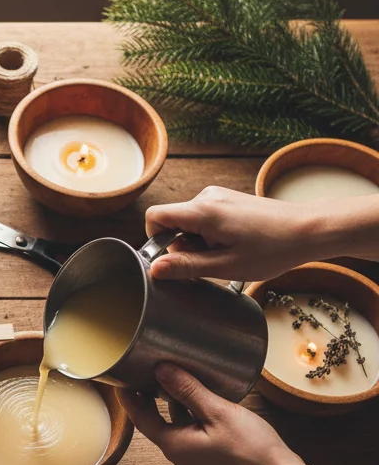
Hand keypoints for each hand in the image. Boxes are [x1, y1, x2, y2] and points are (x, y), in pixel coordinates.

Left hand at [117, 363, 303, 464]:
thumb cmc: (253, 450)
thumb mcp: (218, 412)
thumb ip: (188, 391)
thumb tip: (161, 370)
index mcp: (174, 446)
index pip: (139, 417)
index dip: (128, 396)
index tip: (121, 377)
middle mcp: (179, 458)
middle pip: (156, 423)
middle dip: (149, 398)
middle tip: (145, 372)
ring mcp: (194, 463)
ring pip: (176, 428)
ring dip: (173, 407)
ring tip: (173, 379)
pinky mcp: (209, 464)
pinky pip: (192, 436)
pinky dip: (190, 418)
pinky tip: (201, 402)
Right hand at [144, 186, 315, 281]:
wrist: (310, 229)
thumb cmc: (273, 249)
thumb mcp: (226, 266)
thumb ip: (186, 266)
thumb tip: (154, 269)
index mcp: (203, 211)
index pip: (155, 217)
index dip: (156, 240)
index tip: (175, 257)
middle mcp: (207, 197)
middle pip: (172, 221)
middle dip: (183, 245)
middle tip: (213, 261)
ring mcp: (218, 196)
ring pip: (188, 221)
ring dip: (198, 242)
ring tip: (228, 253)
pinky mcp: (227, 199)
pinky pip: (203, 217)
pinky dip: (210, 234)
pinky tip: (234, 244)